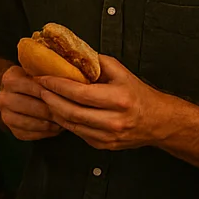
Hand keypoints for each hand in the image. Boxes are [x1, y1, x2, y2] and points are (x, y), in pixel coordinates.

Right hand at [0, 64, 61, 140]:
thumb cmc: (30, 81)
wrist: (11, 94)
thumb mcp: (33, 72)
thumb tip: (67, 84)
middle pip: (34, 107)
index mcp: (9, 81)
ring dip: (52, 123)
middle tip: (70, 110)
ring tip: (66, 120)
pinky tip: (57, 127)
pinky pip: (35, 135)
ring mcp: (6, 117)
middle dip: (53, 110)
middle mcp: (4, 99)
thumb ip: (46, 76)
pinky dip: (48, 132)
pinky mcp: (14, 131)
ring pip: (34, 123)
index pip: (34, 87)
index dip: (52, 91)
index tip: (68, 94)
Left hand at [38, 56, 179, 150]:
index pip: (79, 93)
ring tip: (46, 99)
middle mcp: (114, 120)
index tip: (43, 78)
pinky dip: (66, 122)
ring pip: (72, 125)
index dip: (57, 85)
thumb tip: (70, 53)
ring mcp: (109, 136)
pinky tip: (60, 111)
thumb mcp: (120, 72)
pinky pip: (78, 133)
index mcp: (119, 99)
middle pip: (71, 111)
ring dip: (54, 111)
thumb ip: (96, 62)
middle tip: (39, 88)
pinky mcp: (105, 145)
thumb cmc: (138, 94)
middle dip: (50, 98)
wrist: (158, 121)